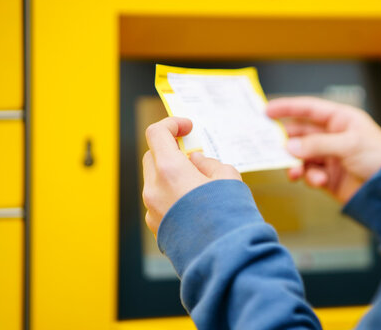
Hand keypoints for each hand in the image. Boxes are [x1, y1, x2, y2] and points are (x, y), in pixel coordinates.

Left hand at [142, 117, 241, 234]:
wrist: (224, 257)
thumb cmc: (228, 215)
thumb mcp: (227, 176)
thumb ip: (207, 163)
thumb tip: (195, 161)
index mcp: (170, 170)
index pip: (156, 134)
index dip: (171, 124)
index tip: (186, 127)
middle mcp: (154, 189)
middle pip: (152, 156)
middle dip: (170, 151)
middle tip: (194, 156)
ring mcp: (152, 210)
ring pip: (154, 181)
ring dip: (170, 175)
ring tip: (197, 185)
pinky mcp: (156, 228)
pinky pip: (159, 202)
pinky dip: (171, 196)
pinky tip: (193, 206)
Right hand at [267, 97, 380, 203]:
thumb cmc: (379, 158)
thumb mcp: (349, 144)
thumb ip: (317, 144)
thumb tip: (290, 147)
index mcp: (340, 120)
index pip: (309, 109)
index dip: (287, 108)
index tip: (267, 111)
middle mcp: (332, 136)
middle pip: (300, 134)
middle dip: (286, 141)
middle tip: (270, 147)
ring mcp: (329, 156)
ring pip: (301, 156)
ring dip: (296, 163)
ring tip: (295, 171)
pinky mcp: (327, 176)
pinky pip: (308, 173)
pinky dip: (308, 177)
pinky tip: (317, 180)